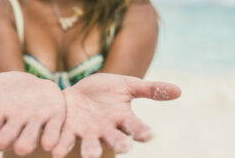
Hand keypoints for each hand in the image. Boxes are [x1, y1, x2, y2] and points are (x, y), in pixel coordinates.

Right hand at [0, 71, 65, 155]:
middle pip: (7, 135)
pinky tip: (51, 144)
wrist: (37, 85)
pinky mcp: (55, 119)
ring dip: (26, 142)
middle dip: (3, 139)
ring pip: (30, 137)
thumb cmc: (10, 88)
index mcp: (0, 114)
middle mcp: (16, 122)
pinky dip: (53, 137)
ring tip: (22, 148)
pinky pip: (54, 131)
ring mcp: (36, 122)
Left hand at [52, 73, 180, 157]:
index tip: (149, 134)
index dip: (142, 131)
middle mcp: (107, 130)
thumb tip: (179, 90)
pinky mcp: (68, 130)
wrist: (81, 91)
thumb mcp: (127, 85)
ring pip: (90, 145)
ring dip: (90, 151)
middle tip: (124, 147)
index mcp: (123, 118)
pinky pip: (65, 139)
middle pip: (115, 140)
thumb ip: (149, 89)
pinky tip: (55, 150)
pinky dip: (60, 145)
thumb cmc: (107, 90)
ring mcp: (87, 132)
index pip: (136, 127)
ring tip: (90, 157)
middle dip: (119, 144)